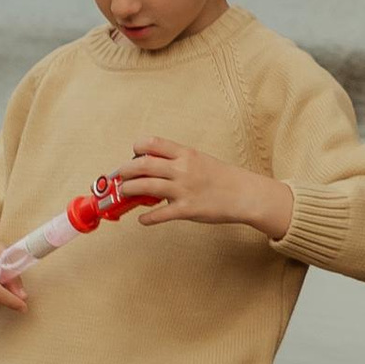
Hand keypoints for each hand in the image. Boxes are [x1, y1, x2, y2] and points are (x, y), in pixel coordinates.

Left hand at [113, 139, 293, 242]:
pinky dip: (147, 218)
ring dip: (129, 190)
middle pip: (143, 165)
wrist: (245, 194)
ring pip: (146, 187)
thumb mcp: (200, 160)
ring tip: (124, 194)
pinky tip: (143, 220)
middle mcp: (182, 169)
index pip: (152, 143)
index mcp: (185, 154)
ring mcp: (184, 189)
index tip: (132, 155)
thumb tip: (155, 168)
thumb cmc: (223, 178)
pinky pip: (160, 214)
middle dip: (125, 171)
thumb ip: (178, 162)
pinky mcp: (187, 209)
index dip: (137, 148)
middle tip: (119, 177)